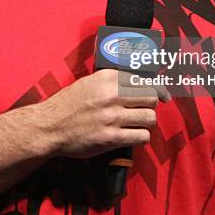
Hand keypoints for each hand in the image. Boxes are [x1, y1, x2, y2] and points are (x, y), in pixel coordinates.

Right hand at [37, 69, 169, 158]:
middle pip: (151, 97)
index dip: (159, 88)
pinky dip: (140, 137)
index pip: (146, 79)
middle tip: (142, 110)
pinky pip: (141, 136)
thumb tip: (141, 81)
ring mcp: (112, 116)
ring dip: (146, 122)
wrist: (50, 126)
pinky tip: (132, 136)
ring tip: (136, 124)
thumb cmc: (69, 104)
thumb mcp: (90, 82)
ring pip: (150, 118)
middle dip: (150, 105)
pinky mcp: (111, 137)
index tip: (164, 96)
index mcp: (108, 77)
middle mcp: (112, 94)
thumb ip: (113, 81)